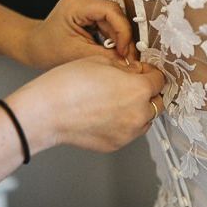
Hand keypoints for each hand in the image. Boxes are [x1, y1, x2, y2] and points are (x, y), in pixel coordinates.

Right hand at [7, 56, 164, 153]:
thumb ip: (125, 67)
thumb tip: (135, 71)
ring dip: (137, 109)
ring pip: (145, 119)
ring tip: (114, 101)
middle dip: (147, 92)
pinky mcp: (116, 145)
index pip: (160, 79)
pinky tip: (103, 113)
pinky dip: (123, 123)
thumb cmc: (68, 84)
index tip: (141, 71)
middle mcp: (139, 114)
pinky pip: (128, 132)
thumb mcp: (100, 61)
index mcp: (139, 89)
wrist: (47, 111)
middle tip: (128, 85)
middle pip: (157, 102)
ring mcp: (128, 133)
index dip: (150, 72)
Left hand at [20, 0, 137, 69]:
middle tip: (128, 58)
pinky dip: (112, 36)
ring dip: (118, 38)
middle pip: (114, 14)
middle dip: (122, 37)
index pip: (110, 11)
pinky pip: (108, 20)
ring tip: (121, 56)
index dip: (122, 31)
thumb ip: (105, 57)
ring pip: (113, 18)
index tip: (125, 52)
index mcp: (76, 4)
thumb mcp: (77, 55)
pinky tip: (113, 49)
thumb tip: (128, 61)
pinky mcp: (89, 7)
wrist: (36, 45)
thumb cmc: (49, 49)